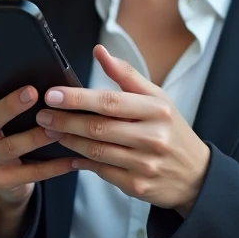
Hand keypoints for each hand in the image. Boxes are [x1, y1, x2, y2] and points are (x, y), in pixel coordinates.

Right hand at [0, 53, 74, 209]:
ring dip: (36, 137)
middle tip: (32, 92)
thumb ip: (18, 95)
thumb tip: (48, 75)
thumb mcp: (10, 115)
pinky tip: (72, 158)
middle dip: (11, 105)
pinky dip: (54, 166)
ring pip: (11, 146)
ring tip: (58, 128)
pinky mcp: (2, 180)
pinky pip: (31, 172)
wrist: (9, 179)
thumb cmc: (14, 134)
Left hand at [36, 45, 210, 216]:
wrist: (196, 174)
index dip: (77, 98)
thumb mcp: (157, 98)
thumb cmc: (171, 129)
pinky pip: (102, 171)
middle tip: (42, 114)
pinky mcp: (137, 186)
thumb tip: (99, 51)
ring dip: (69, 140)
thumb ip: (126, 75)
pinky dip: (83, 162)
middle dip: (65, 120)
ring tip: (51, 131)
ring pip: (96, 151)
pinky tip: (72, 155)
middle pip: (98, 128)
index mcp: (156, 110)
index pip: (110, 101)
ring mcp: (145, 164)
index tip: (52, 94)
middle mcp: (152, 137)